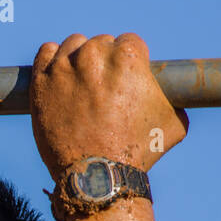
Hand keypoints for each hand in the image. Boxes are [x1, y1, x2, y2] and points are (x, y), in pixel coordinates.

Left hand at [29, 33, 187, 178]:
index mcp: (128, 56)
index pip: (129, 43)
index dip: (130, 63)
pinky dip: (53, 61)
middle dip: (105, 63)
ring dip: (79, 59)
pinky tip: (60, 76)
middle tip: (105, 91)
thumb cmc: (136, 153)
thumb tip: (179, 95)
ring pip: (74, 45)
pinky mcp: (41, 81)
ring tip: (82, 86)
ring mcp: (64, 66)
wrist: (96, 177)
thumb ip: (175, 99)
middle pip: (101, 44)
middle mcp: (94, 54)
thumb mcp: (173, 123)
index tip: (126, 80)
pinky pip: (46, 53)